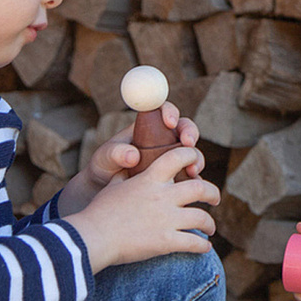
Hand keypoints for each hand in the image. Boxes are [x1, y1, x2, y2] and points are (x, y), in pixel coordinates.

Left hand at [58, 104, 203, 215]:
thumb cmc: (105, 167)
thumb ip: (115, 153)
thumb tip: (133, 155)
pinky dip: (195, 178)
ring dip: (196, 158)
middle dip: (190, 132)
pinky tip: (191, 184)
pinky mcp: (177, 174)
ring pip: (192, 151)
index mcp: (146, 126)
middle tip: (187, 143)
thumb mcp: (103, 158)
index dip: (169, 112)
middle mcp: (163, 138)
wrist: (107, 190)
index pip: (162, 110)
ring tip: (191, 170)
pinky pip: (192, 173)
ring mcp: (172, 157)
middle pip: (185, 127)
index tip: (169, 122)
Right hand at [64, 143, 219, 271]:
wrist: (92, 238)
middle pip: (200, 187)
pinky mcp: (166, 241)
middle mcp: (162, 196)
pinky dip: (203, 246)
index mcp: (149, 179)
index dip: (192, 157)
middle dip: (213, 192)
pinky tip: (205, 248)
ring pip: (202, 217)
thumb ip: (124, 177)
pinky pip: (194, 243)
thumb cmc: (98, 212)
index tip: (197, 163)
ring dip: (209, 223)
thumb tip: (126, 168)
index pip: (178, 157)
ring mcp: (166, 219)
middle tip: (215, 198)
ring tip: (210, 228)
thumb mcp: (112, 187)